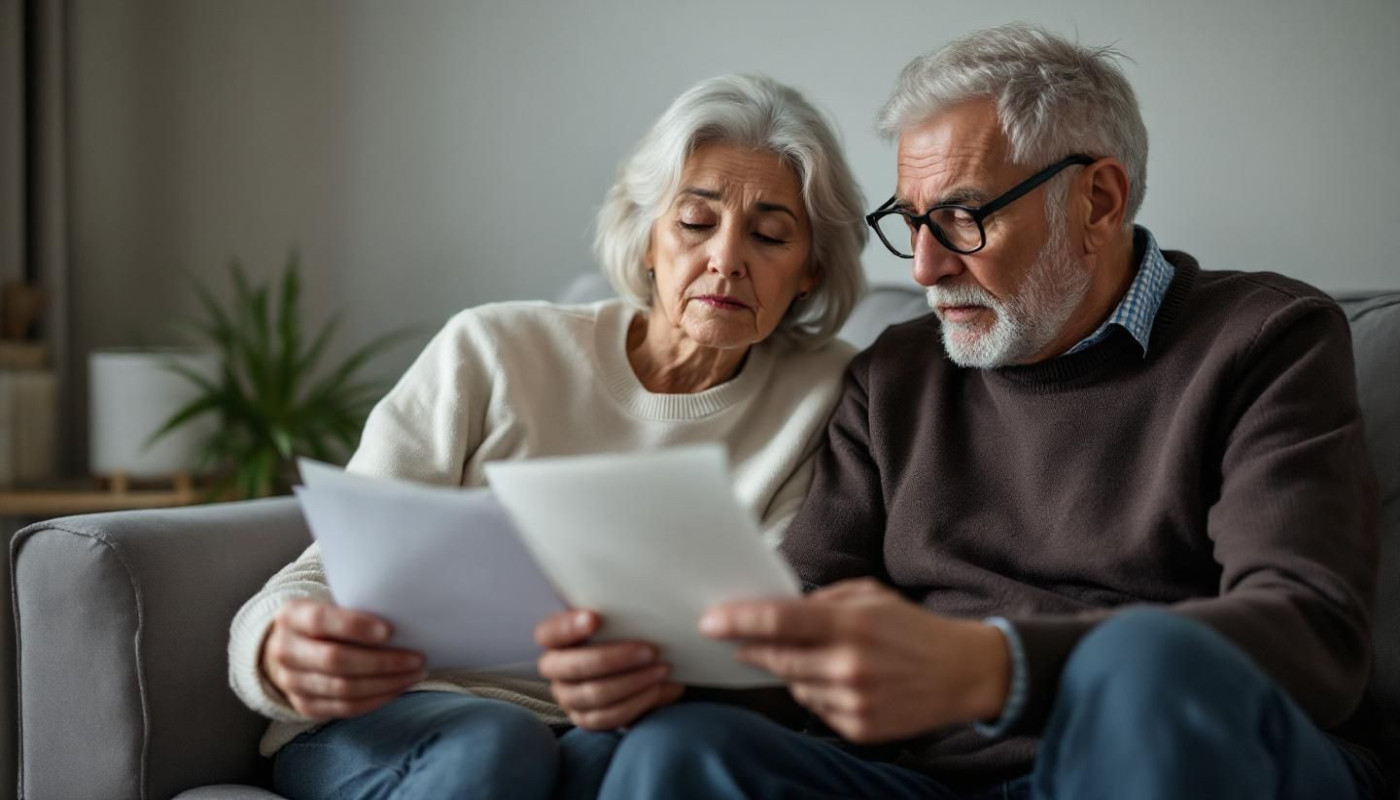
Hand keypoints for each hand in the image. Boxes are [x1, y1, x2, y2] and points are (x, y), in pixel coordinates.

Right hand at [260, 598, 425, 720]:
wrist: (289, 647)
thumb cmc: (324, 621)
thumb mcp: (330, 605)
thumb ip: (357, 611)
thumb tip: (403, 623)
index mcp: (291, 616)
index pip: (320, 621)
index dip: (355, 626)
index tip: (390, 631)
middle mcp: (285, 651)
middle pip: (335, 660)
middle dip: (382, 661)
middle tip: (416, 658)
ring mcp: (291, 682)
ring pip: (343, 688)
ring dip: (386, 683)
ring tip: (415, 673)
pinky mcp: (304, 706)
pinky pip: (345, 708)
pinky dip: (376, 699)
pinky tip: (398, 688)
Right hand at [535, 609, 684, 729]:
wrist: (633, 666)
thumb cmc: (622, 633)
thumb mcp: (618, 621)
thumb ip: (623, 615)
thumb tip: (656, 611)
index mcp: (555, 638)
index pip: (549, 633)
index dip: (568, 627)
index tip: (595, 618)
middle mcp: (555, 668)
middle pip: (573, 667)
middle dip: (613, 659)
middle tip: (649, 650)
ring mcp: (567, 697)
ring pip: (593, 694)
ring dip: (632, 682)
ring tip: (661, 670)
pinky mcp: (585, 719)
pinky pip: (607, 716)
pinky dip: (635, 703)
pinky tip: (655, 689)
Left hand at [699, 579, 1009, 742]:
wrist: (964, 673)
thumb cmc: (912, 628)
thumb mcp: (871, 596)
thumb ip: (824, 600)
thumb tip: (778, 605)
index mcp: (852, 624)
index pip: (780, 621)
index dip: (739, 621)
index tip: (709, 622)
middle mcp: (849, 665)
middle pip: (777, 658)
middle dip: (750, 648)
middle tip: (736, 641)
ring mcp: (854, 701)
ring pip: (794, 686)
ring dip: (790, 671)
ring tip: (817, 657)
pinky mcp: (860, 728)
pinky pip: (816, 709)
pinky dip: (817, 693)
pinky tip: (839, 681)